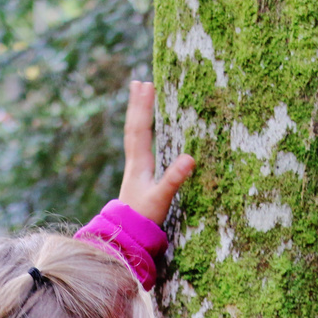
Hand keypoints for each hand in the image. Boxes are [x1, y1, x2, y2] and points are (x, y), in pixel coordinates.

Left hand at [119, 80, 194, 225]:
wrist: (127, 234)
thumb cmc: (144, 218)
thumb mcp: (162, 198)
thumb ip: (174, 178)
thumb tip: (190, 157)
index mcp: (139, 163)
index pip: (141, 129)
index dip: (144, 107)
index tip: (147, 85)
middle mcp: (134, 163)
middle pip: (134, 127)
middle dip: (138, 105)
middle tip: (139, 82)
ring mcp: (135, 169)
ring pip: (133, 136)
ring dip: (137, 115)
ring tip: (138, 98)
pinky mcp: (138, 176)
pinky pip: (137, 146)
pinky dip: (140, 132)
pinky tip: (143, 131)